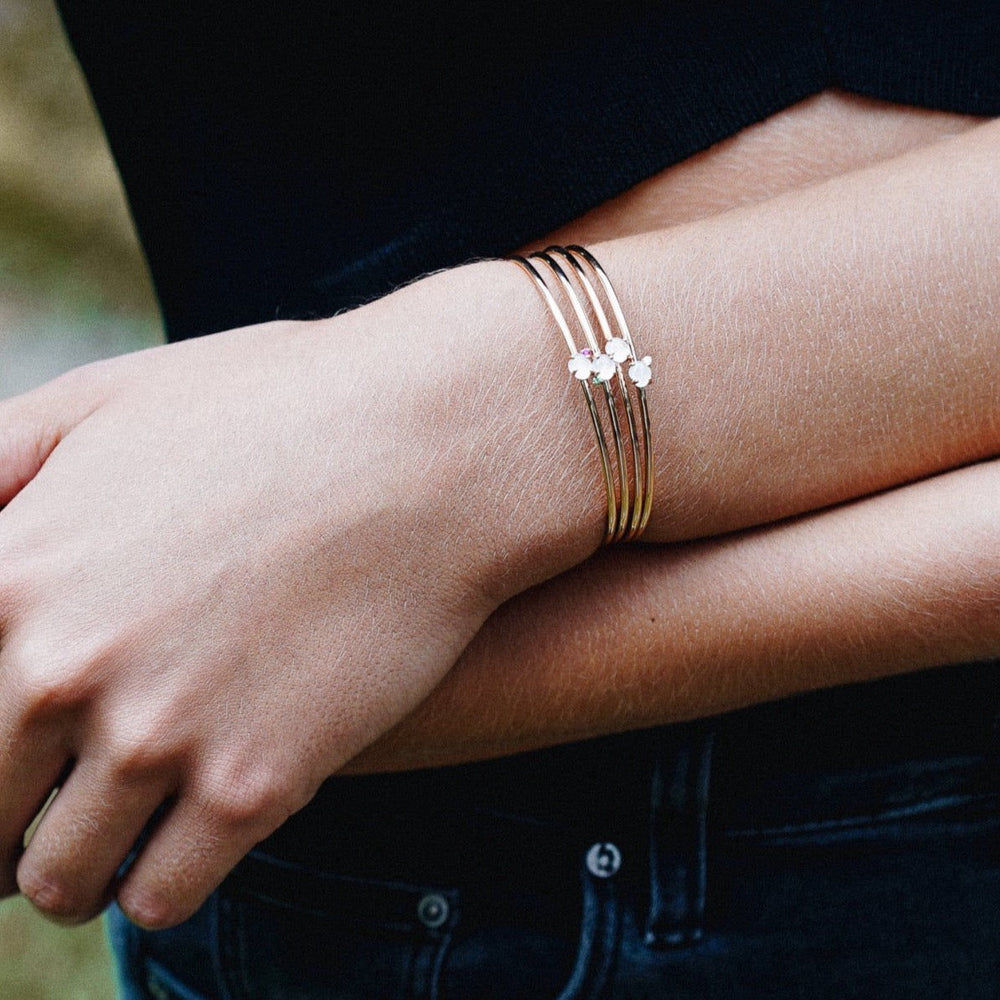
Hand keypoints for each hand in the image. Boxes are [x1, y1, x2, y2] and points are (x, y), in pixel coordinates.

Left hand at [0, 262, 592, 928]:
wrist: (429, 451)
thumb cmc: (278, 411)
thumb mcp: (111, 400)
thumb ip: (0, 463)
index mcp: (8, 578)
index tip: (9, 753)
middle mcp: (63, 669)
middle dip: (3, 819)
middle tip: (45, 805)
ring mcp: (160, 735)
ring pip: (59, 877)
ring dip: (75, 867)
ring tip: (112, 834)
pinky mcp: (255, 784)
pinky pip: (162, 896)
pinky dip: (159, 884)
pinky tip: (188, 837)